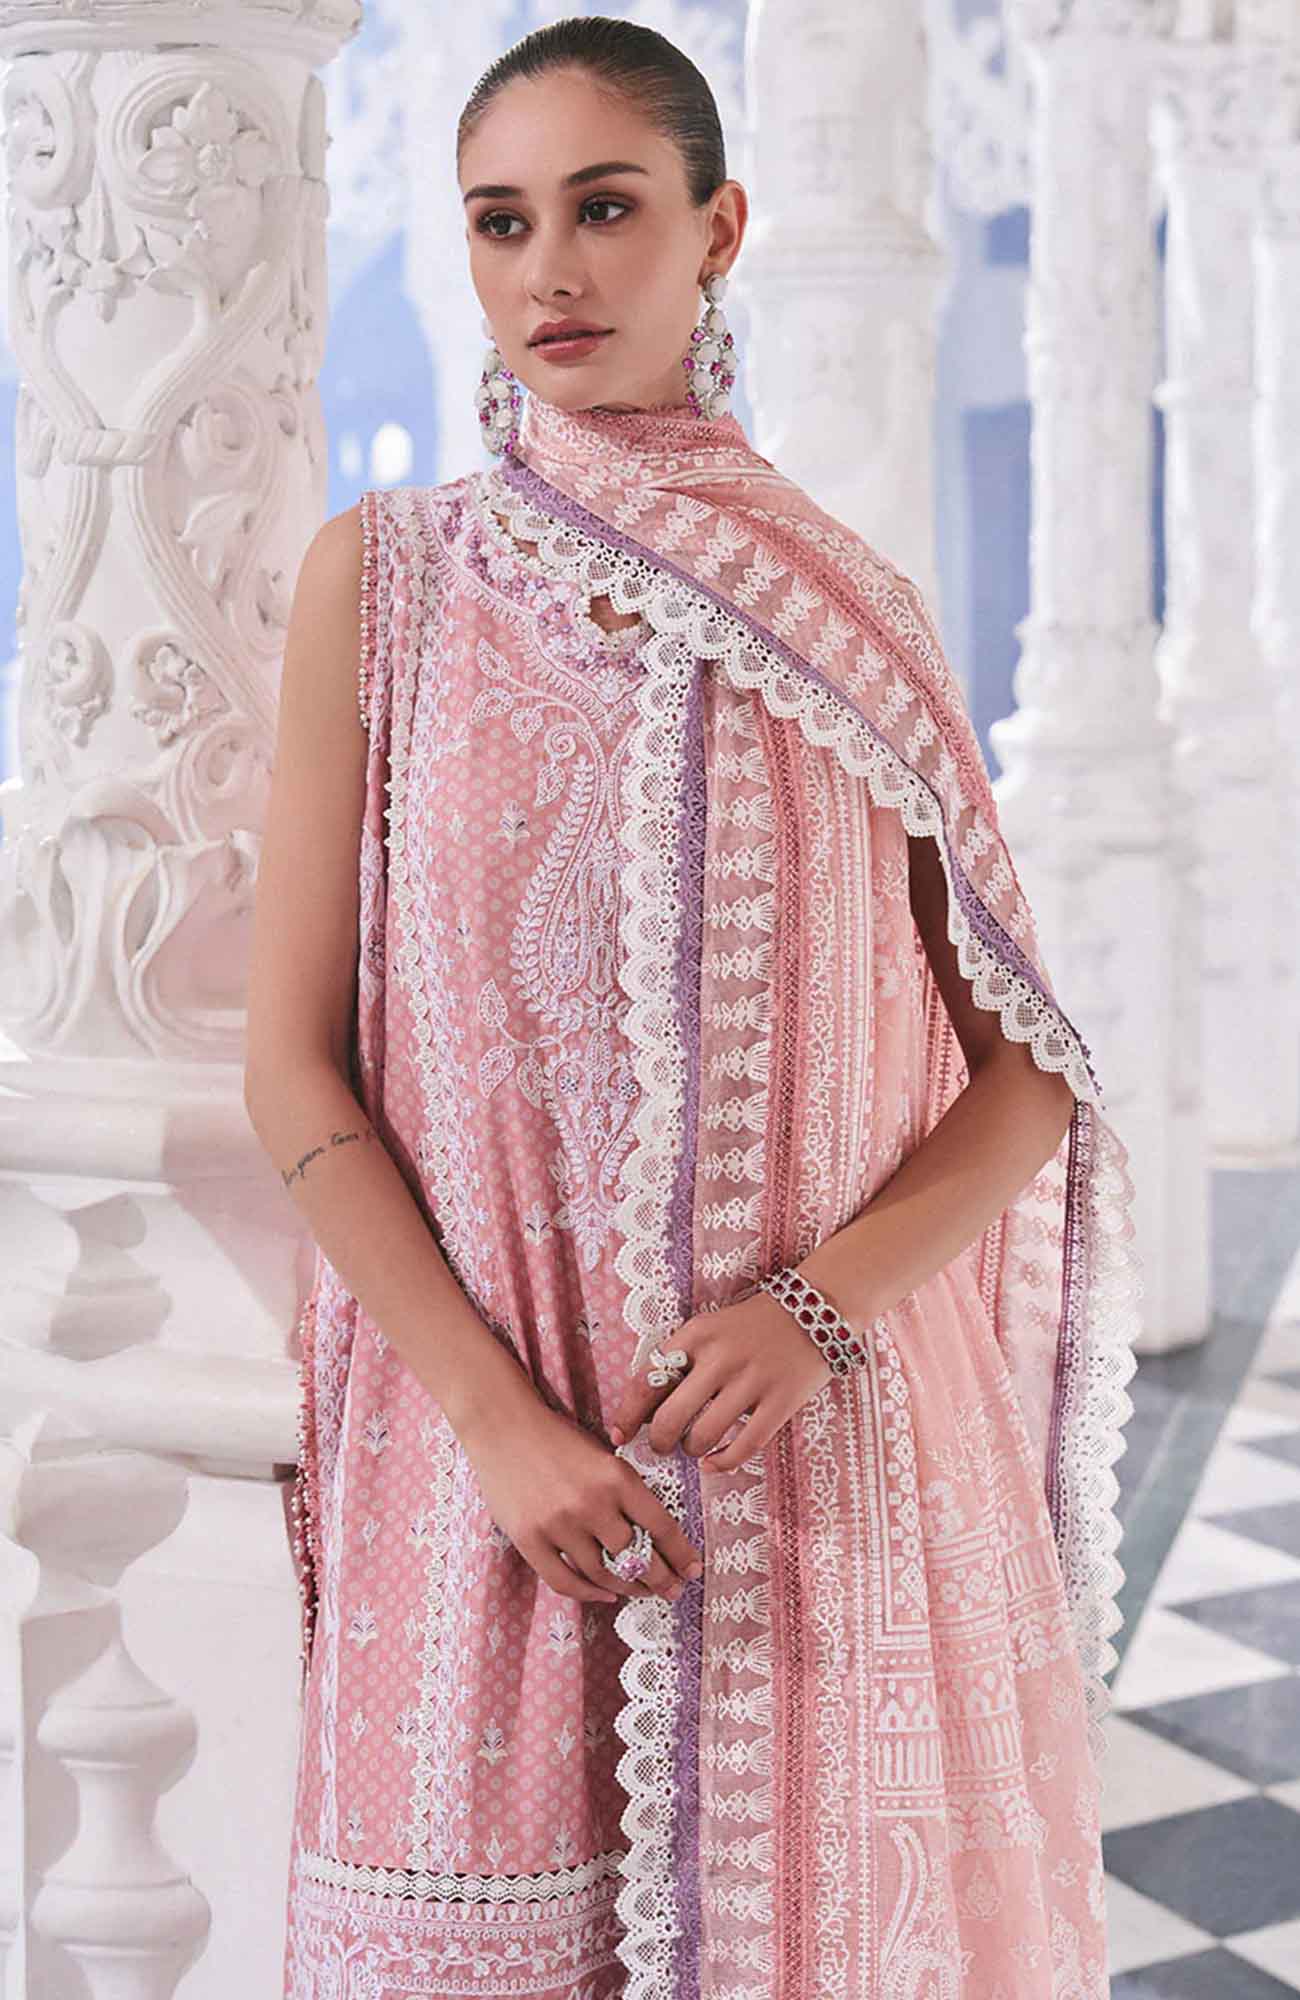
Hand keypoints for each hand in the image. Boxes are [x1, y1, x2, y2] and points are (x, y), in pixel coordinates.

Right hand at [457, 1396, 703, 1606]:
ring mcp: (559, 1525)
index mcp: (617, 1477)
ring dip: (627, 1588)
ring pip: (603, 1574)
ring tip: (641, 1592)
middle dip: (661, 1580)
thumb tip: (655, 1539)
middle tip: (672, 1591)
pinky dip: (589, 1593)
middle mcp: (592, 1504)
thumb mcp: (604, 1457)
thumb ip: (626, 1494)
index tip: (693, 1570)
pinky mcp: (529, 1540)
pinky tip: (606, 1594)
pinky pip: (565, 1581)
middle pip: (636, 1557)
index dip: (681, 1555)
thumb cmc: (559, 1440)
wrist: (504, 1426)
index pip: (661, 1526)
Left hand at [608, 1286, 833, 1474]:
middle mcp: (720, 1357)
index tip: (620, 1434)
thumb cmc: (753, 1326)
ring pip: (703, 1436)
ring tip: (693, 1447)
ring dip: (691, 1450)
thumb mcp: (709, 1328)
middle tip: (661, 1446)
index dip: (628, 1415)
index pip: (647, 1381)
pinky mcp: (780, 1402)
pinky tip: (712, 1462)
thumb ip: (681, 1361)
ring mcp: (752, 1381)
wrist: (816, 1311)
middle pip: (671, 1418)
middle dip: (659, 1441)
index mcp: (696, 1335)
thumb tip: (646, 1410)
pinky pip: (743, 1447)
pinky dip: (721, 1462)